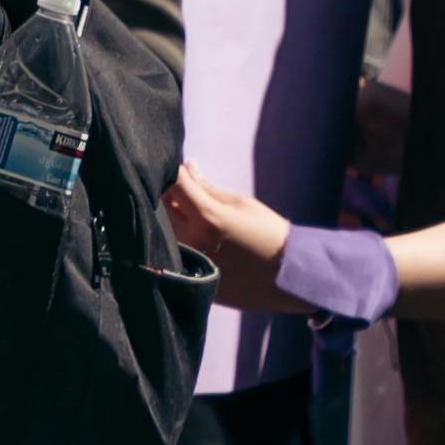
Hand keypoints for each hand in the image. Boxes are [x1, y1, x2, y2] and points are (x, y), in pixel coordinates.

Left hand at [163, 163, 298, 312]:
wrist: (284, 277)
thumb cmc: (267, 234)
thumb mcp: (241, 204)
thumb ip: (207, 187)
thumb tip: (187, 166)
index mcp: (208, 218)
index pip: (174, 183)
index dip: (173, 170)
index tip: (176, 166)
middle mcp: (191, 241)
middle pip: (160, 207)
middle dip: (167, 192)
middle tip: (181, 189)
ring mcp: (187, 263)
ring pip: (161, 231)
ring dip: (168, 217)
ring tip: (186, 213)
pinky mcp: (187, 278)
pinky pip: (168, 251)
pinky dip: (173, 238)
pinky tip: (190, 235)